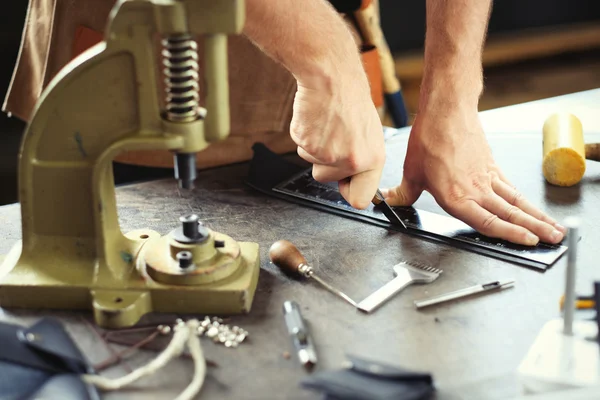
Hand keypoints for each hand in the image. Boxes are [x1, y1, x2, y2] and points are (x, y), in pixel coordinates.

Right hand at [289, 74, 384, 208]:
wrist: (331, 76)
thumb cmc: (350, 99)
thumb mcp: (369, 134)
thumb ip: (362, 160)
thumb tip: (355, 180)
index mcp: (373, 160)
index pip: (360, 200)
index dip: (348, 190)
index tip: (345, 183)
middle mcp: (352, 161)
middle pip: (327, 180)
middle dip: (325, 163)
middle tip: (333, 137)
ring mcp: (327, 155)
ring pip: (312, 163)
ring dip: (315, 147)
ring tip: (326, 124)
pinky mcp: (307, 145)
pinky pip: (300, 149)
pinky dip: (304, 135)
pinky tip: (315, 120)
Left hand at [381, 108, 565, 245]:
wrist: (446, 111)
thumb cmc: (430, 139)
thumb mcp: (411, 172)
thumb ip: (403, 194)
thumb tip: (390, 202)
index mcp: (456, 196)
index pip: (487, 222)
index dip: (509, 234)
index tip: (527, 242)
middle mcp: (476, 189)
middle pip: (510, 214)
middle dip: (534, 229)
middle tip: (553, 240)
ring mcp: (487, 177)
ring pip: (516, 202)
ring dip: (536, 216)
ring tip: (554, 229)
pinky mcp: (492, 166)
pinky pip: (511, 187)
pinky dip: (524, 200)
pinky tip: (530, 207)